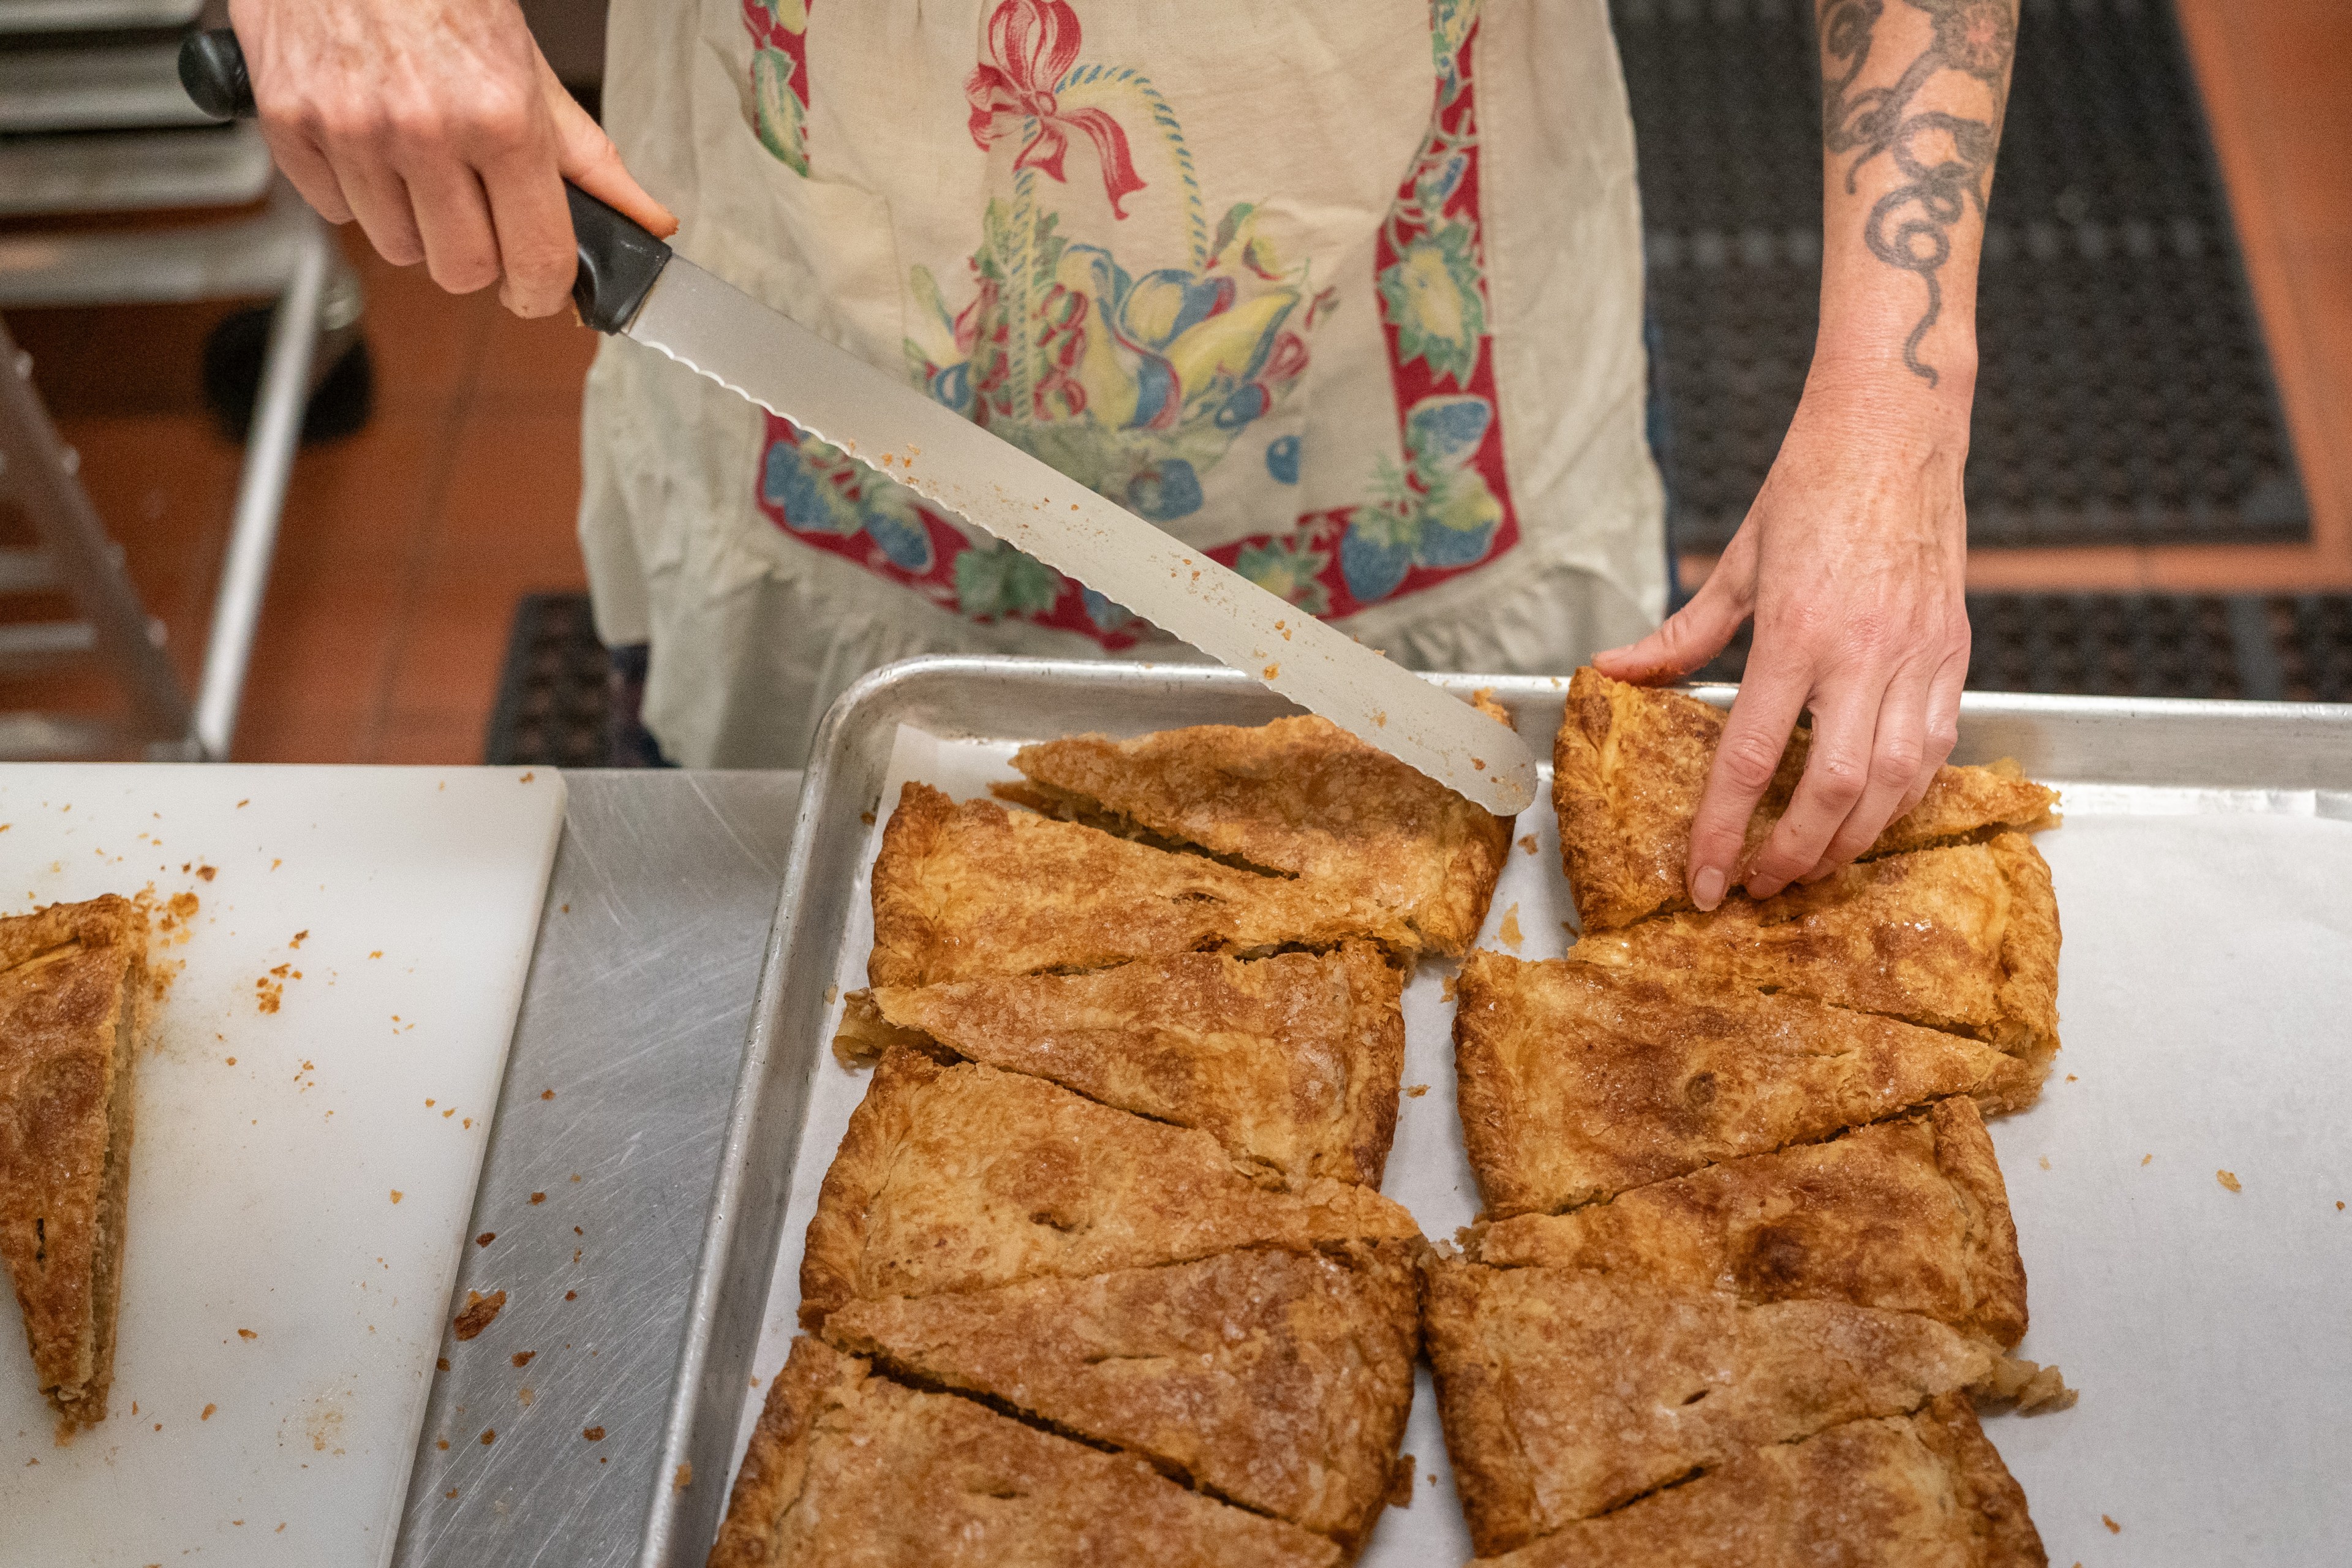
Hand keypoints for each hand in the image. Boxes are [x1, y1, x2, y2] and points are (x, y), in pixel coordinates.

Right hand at [229, 0, 675, 316]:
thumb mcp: (529, 65)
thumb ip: (587, 156)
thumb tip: (645, 221)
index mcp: (500, 116)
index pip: (536, 258)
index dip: (542, 288)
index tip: (538, 286)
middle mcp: (424, 129)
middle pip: (463, 271)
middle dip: (479, 256)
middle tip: (479, 213)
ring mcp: (351, 130)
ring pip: (398, 248)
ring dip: (416, 223)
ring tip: (420, 160)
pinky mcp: (291, 126)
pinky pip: (335, 210)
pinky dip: (356, 191)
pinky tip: (371, 140)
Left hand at [1595, 367, 1971, 908]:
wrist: (1897, 431)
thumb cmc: (1813, 487)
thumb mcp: (1738, 563)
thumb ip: (1681, 636)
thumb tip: (1617, 673)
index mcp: (1797, 633)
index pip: (1753, 758)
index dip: (1723, 829)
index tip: (1705, 878)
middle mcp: (1863, 653)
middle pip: (1834, 790)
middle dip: (1795, 854)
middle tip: (1761, 885)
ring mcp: (1918, 656)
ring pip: (1896, 783)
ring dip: (1853, 839)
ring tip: (1813, 863)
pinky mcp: (1955, 652)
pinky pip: (1938, 748)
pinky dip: (1907, 795)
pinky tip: (1875, 813)